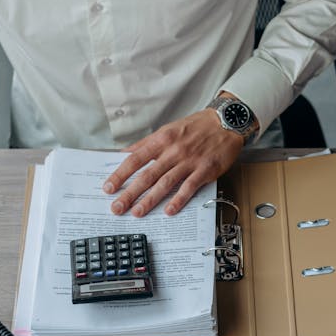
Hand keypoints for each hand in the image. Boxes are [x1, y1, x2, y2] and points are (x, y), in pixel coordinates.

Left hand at [102, 109, 243, 216]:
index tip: (108, 187)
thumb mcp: (168, 129)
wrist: (226, 122)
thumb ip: (147, 144)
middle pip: (147, 175)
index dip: (120, 174)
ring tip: (137, 212)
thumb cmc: (196, 127)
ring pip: (165, 183)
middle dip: (130, 193)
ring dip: (150, 200)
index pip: (135, 159)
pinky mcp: (205, 170)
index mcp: (161, 140)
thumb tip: (125, 153)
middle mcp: (173, 151)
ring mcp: (189, 161)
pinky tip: (169, 211)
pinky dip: (178, 200)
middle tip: (117, 207)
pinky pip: (189, 187)